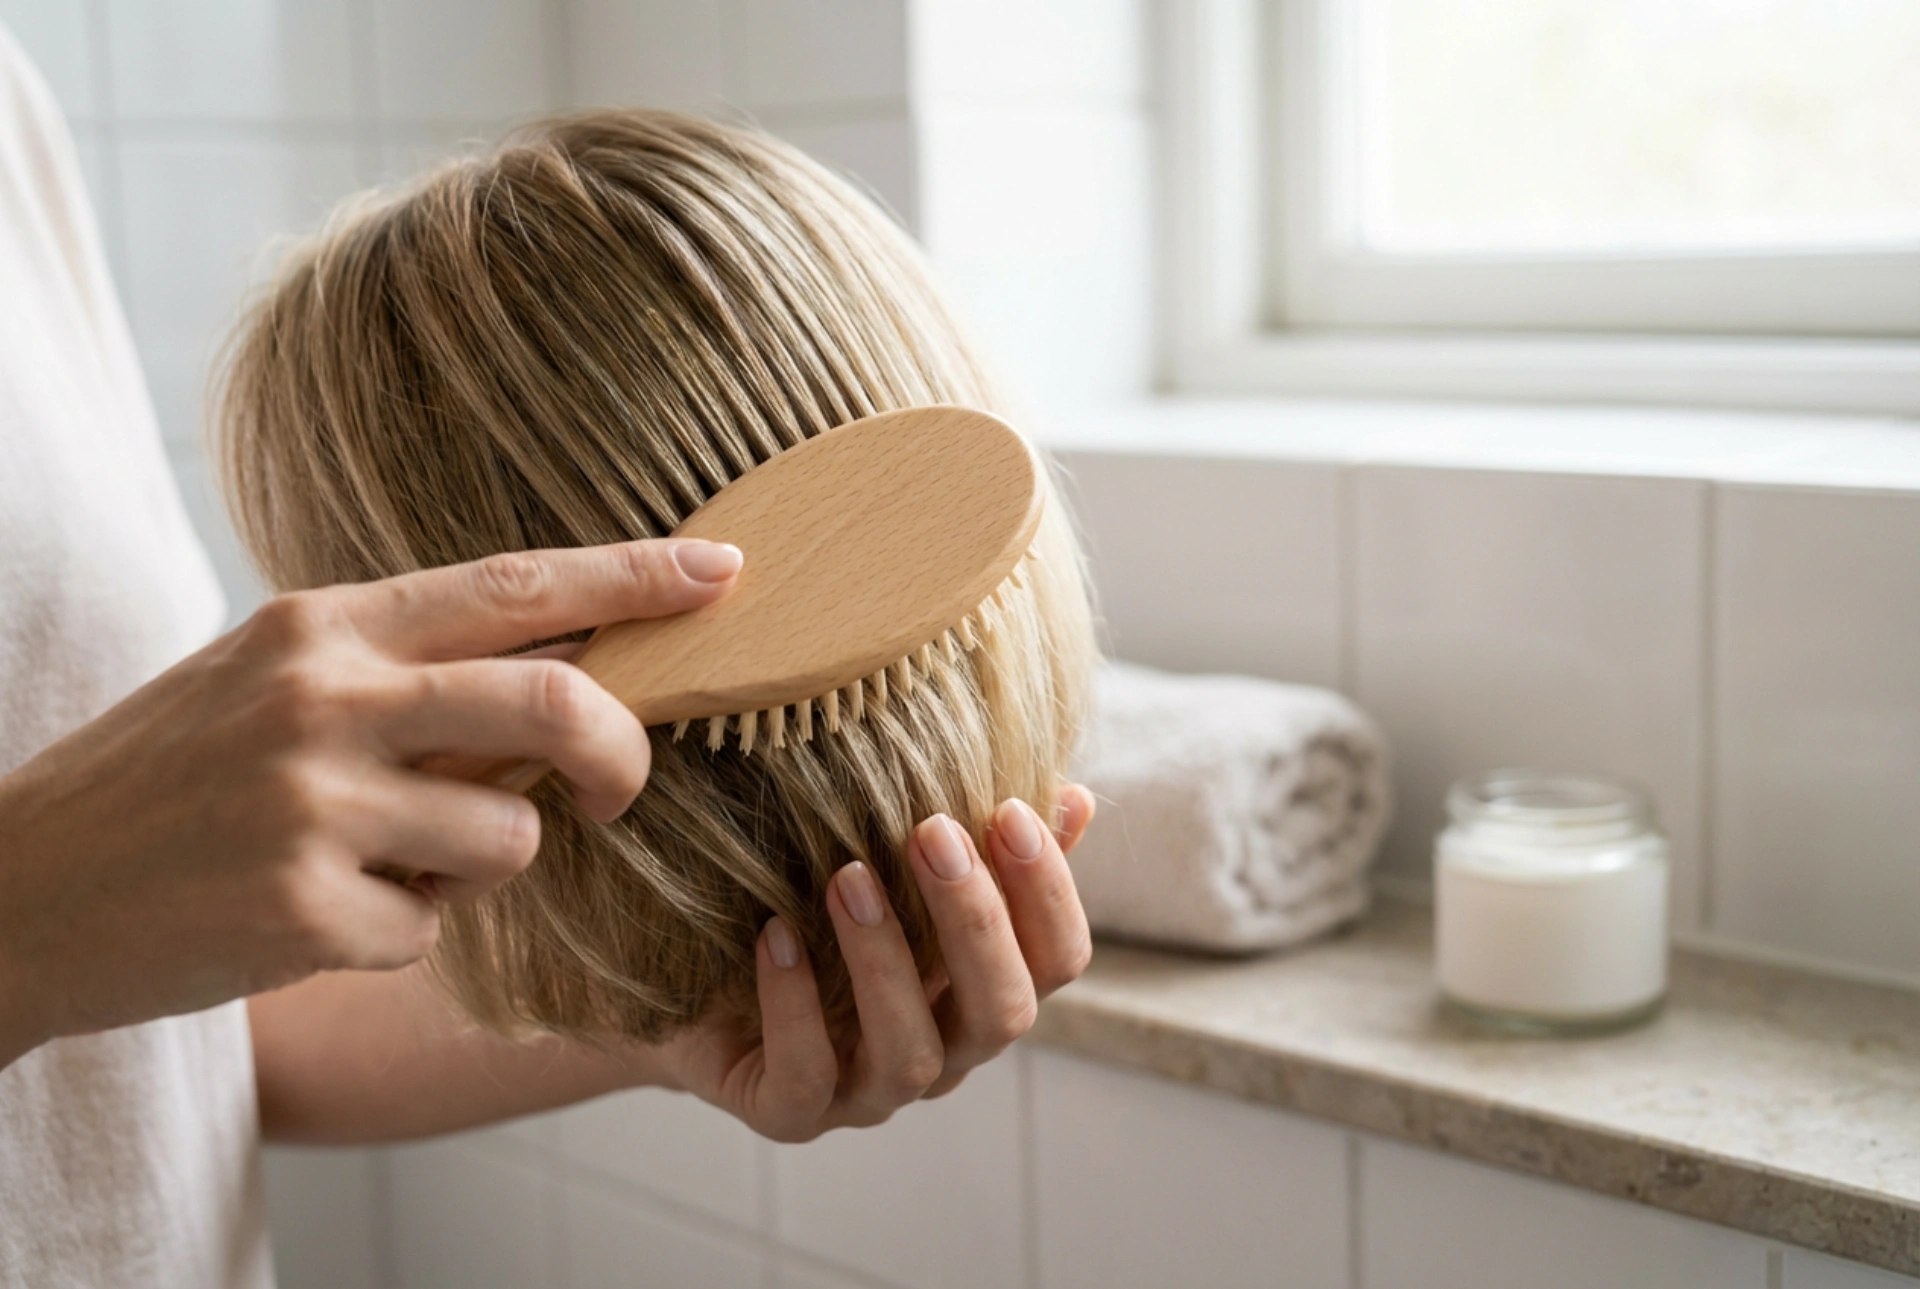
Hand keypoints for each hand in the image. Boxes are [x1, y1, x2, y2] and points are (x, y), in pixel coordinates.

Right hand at [0, 539, 740, 1062]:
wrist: (16, 890)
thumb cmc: (173, 781)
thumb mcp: (275, 682)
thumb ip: (412, 675)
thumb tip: (575, 676)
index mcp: (323, 625)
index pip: (515, 584)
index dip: (636, 577)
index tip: (727, 570)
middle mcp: (324, 697)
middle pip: (559, 705)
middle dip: (625, 754)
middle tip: (623, 788)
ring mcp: (312, 805)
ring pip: (513, 838)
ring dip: (475, 869)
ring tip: (379, 863)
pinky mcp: (303, 912)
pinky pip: (432, 930)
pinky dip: (399, 934)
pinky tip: (311, 916)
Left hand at [660, 784, 1096, 1140]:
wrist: (700, 982)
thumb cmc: (821, 917)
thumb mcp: (901, 874)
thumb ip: (983, 846)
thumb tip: (1072, 797)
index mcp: (983, 994)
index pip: (1057, 962)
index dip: (1048, 892)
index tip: (1009, 811)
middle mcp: (943, 1054)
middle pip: (1003, 1014)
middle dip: (976, 922)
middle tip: (932, 832)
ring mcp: (868, 1094)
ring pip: (910, 1055)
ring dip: (884, 960)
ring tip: (847, 876)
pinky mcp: (790, 1112)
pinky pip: (804, 1077)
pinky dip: (794, 1006)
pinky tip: (776, 936)